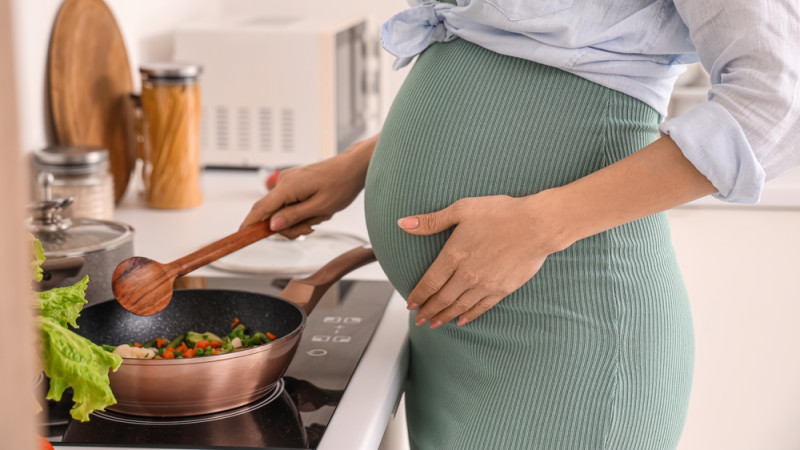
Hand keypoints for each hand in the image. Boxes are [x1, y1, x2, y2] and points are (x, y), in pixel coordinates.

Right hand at [241, 135, 377, 237]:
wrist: (353, 168)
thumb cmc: (341, 185)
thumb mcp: (320, 207)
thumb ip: (294, 217)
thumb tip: (272, 226)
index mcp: (287, 187)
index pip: (260, 209)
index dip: (249, 224)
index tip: (241, 235)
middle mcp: (284, 182)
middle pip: (272, 214)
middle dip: (289, 226)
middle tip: (311, 227)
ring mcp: (288, 181)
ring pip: (283, 210)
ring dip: (300, 218)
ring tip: (320, 215)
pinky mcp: (294, 182)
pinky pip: (290, 203)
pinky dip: (302, 211)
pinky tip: (318, 208)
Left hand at [398, 194, 568, 328]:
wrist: (537, 225)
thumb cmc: (501, 213)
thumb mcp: (462, 209)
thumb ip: (431, 221)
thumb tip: (403, 224)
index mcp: (454, 255)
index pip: (429, 283)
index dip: (417, 295)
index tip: (410, 304)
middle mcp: (467, 275)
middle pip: (441, 299)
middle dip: (427, 311)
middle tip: (418, 319)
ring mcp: (485, 285)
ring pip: (459, 307)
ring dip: (445, 316)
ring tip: (434, 323)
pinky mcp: (502, 289)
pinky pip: (481, 308)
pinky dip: (469, 316)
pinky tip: (461, 320)